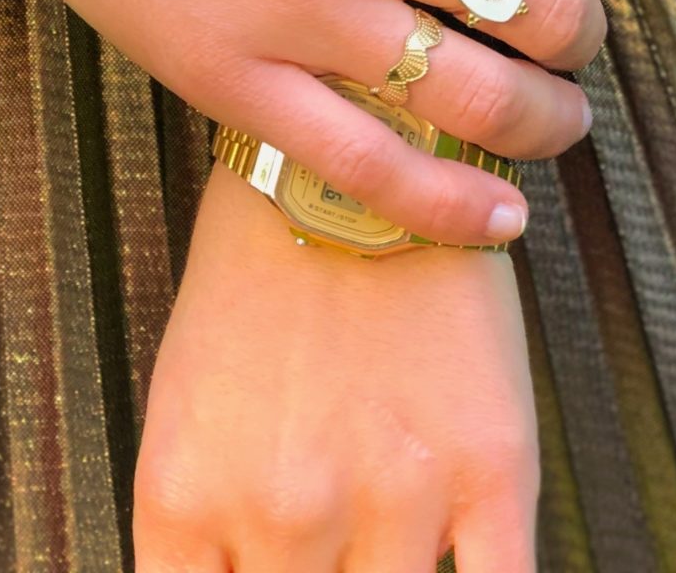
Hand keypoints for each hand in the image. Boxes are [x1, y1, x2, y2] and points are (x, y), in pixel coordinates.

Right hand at [0, 0, 635, 247]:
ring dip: (545, 121)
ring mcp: (299, 8)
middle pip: (543, 11)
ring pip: (478, 102)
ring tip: (553, 115)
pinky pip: (366, 168)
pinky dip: (452, 208)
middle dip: (580, 27)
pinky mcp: (231, 74)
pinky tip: (500, 216)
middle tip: (566, 24)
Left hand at [135, 162, 538, 570]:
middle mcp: (279, 512)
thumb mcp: (188, 399)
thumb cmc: (263, 270)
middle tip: (333, 554)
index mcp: (185, 496)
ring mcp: (388, 497)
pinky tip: (464, 565)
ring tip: (389, 539)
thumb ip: (203, 525)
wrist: (361, 145)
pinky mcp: (489, 471)